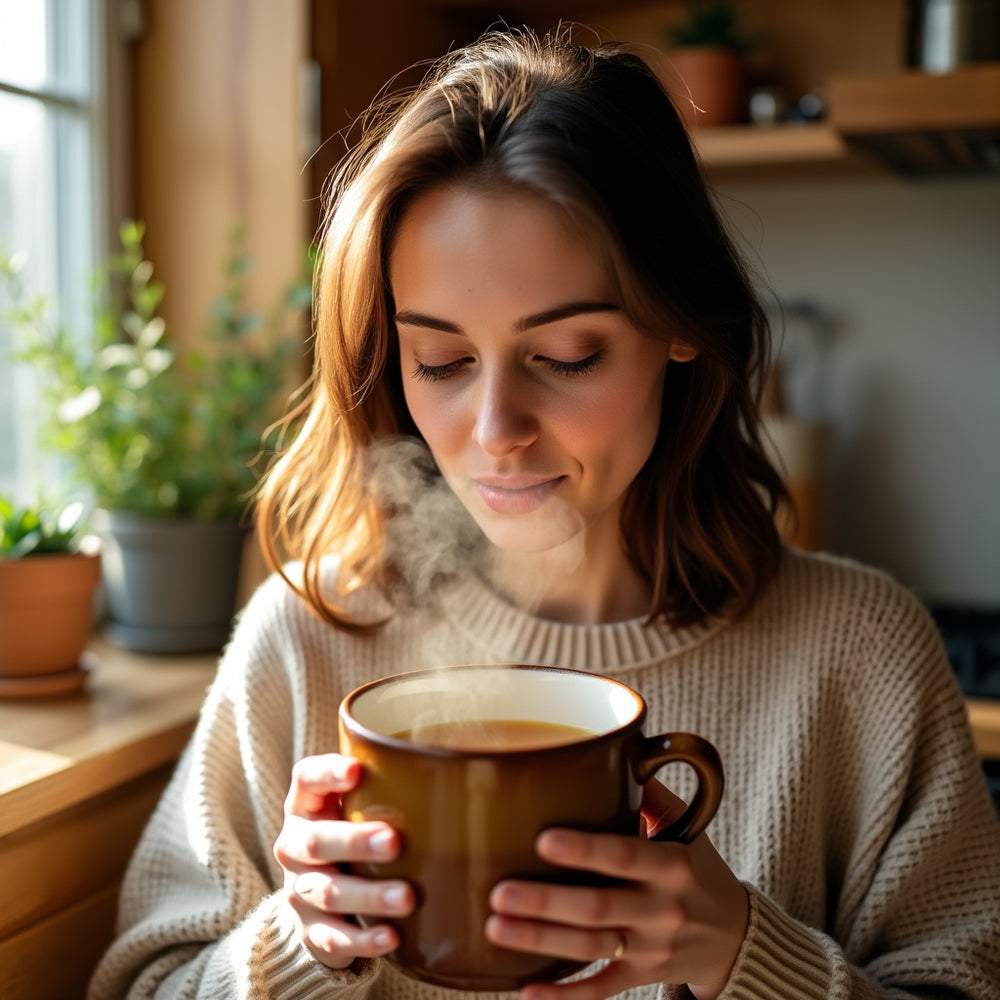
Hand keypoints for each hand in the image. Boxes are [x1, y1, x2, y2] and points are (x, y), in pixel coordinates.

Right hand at [273, 753, 415, 969]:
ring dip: (369, 895)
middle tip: (394, 842)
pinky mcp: (310, 931)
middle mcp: (294, 845)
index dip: (327, 773)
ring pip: (329, 892)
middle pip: (317, 840)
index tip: (356, 770)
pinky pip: (334, 938)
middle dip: (355, 842)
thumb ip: (383, 786)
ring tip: (407, 897)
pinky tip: (392, 937)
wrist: (318, 900)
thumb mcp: (355, 807)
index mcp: (305, 805)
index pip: (305, 779)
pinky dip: (363, 940)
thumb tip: (451, 760)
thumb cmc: (351, 834)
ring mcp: (299, 889)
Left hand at [485, 780, 747, 999]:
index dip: (585, 850)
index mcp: (672, 865)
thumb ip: (649, 790)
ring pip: (591, 949)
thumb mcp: (685, 825)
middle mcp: (663, 909)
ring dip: (540, 942)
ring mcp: (651, 949)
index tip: (542, 840)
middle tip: (498, 892)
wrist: (733, 935)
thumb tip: (613, 747)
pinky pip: (600, 992)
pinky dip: (563, 997)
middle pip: (598, 908)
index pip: (624, 855)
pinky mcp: (641, 977)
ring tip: (495, 927)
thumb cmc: (696, 865)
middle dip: (546, 903)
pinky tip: (525, 992)